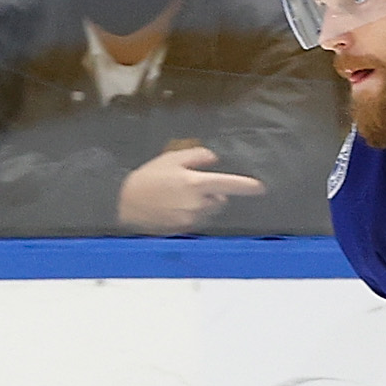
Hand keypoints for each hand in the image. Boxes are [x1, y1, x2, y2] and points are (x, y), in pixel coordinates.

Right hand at [117, 147, 264, 231]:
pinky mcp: (184, 230)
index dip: (247, 186)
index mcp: (196, 184)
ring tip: (180, 197)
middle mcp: (197, 204)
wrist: (124, 202)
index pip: (229, 184)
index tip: (261, 188)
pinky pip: (197, 222)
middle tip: (193, 186)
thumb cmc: (148, 178)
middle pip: (220, 200)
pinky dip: (192, 215)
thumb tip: (214, 159)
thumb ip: (197, 156)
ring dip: (203, 205)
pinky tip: (174, 208)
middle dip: (214, 194)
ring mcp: (191, 219)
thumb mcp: (171, 159)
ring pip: (210, 212)